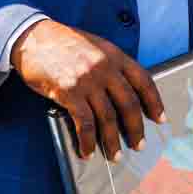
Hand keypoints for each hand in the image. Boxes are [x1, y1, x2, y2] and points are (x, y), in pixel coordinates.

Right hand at [12, 20, 164, 160]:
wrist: (32, 37)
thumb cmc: (63, 43)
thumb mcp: (95, 46)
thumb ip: (111, 65)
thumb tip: (123, 93)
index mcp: (115, 55)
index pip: (144, 81)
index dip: (154, 102)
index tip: (160, 118)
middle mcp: (105, 67)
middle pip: (129, 104)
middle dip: (136, 128)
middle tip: (138, 145)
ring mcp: (87, 79)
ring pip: (108, 117)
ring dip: (112, 141)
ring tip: (114, 155)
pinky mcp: (69, 91)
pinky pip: (85, 123)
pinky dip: (88, 141)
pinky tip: (87, 151)